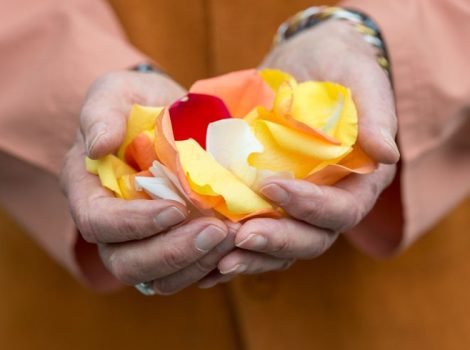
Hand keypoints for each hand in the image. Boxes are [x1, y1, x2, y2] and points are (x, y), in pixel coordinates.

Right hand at [62, 70, 234, 294]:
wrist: (168, 115)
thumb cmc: (138, 102)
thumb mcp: (116, 92)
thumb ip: (101, 113)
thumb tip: (97, 147)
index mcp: (88, 189)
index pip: (98, 222)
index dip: (133, 223)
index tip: (175, 209)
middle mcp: (111, 225)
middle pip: (126, 262)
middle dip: (172, 252)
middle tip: (216, 230)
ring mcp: (142, 240)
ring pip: (158, 277)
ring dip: (196, 263)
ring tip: (232, 236)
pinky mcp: (171, 245)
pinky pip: (184, 273)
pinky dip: (209, 265)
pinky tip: (234, 245)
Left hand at [199, 20, 398, 286]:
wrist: (309, 64)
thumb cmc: (341, 70)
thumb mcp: (363, 82)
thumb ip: (375, 116)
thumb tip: (386, 154)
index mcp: (358, 181)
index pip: (342, 210)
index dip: (311, 205)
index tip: (271, 184)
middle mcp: (330, 201)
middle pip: (312, 239)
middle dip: (278, 241)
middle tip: (241, 237)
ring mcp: (297, 205)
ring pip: (283, 245)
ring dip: (253, 256)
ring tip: (220, 258)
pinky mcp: (270, 200)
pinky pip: (258, 232)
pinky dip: (237, 246)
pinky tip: (210, 250)